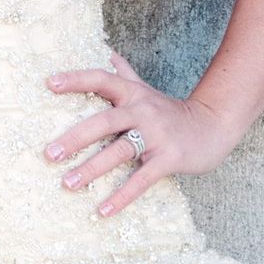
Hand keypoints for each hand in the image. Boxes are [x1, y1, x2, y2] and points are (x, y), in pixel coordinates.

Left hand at [41, 50, 242, 216]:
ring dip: (91, 169)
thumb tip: (108, 53)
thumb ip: (126, 73)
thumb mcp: (147, 90)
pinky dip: (122, 197)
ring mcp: (156, 136)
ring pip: (119, 152)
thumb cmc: (171, 111)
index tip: (49, 83)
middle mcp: (142, 111)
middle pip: (104, 121)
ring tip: (67, 184)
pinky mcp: (169, 159)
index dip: (76, 80)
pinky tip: (102, 211)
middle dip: (75, 138)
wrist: (214, 126)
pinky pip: (141, 179)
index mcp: (133, 94)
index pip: (101, 80)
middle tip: (49, 154)